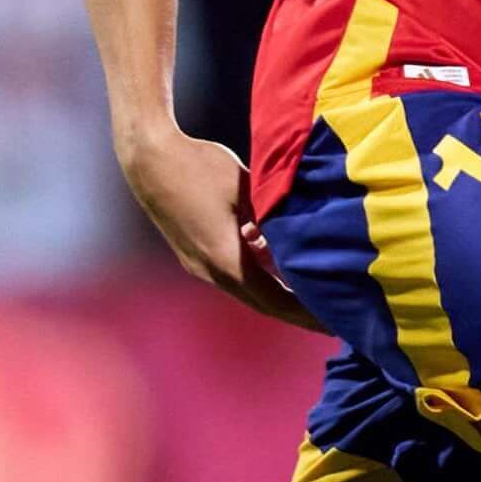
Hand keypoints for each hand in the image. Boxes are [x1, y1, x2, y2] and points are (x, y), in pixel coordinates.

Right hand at [122, 127, 318, 330]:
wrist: (148, 159)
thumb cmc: (200, 167)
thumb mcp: (248, 191)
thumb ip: (274, 221)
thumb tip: (301, 240)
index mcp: (226, 261)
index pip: (275, 300)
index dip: (305, 314)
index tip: (332, 322)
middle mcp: (209, 271)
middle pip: (261, 303)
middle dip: (296, 312)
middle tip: (329, 319)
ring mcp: (197, 264)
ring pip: (246, 290)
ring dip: (277, 295)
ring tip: (310, 297)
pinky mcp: (192, 253)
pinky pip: (232, 275)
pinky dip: (259, 278)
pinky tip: (278, 266)